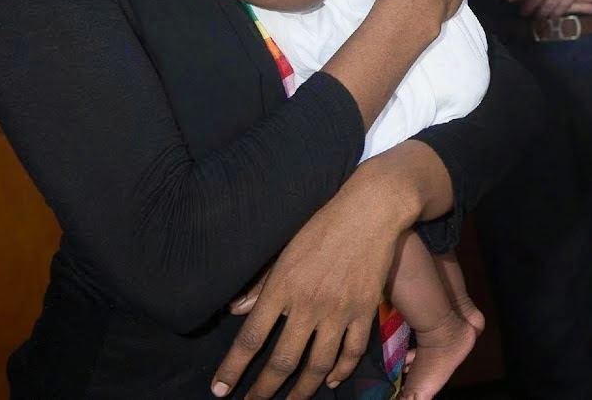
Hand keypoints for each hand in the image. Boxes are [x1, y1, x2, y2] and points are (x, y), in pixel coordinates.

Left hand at [211, 143, 441, 399]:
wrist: (371, 210)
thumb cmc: (323, 225)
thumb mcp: (284, 250)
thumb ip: (261, 284)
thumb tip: (237, 311)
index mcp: (283, 287)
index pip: (250, 339)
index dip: (232, 368)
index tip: (220, 390)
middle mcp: (308, 304)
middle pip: (283, 362)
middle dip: (264, 390)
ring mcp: (339, 310)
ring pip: (318, 365)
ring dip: (301, 391)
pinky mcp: (365, 310)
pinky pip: (352, 352)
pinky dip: (340, 371)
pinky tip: (329, 380)